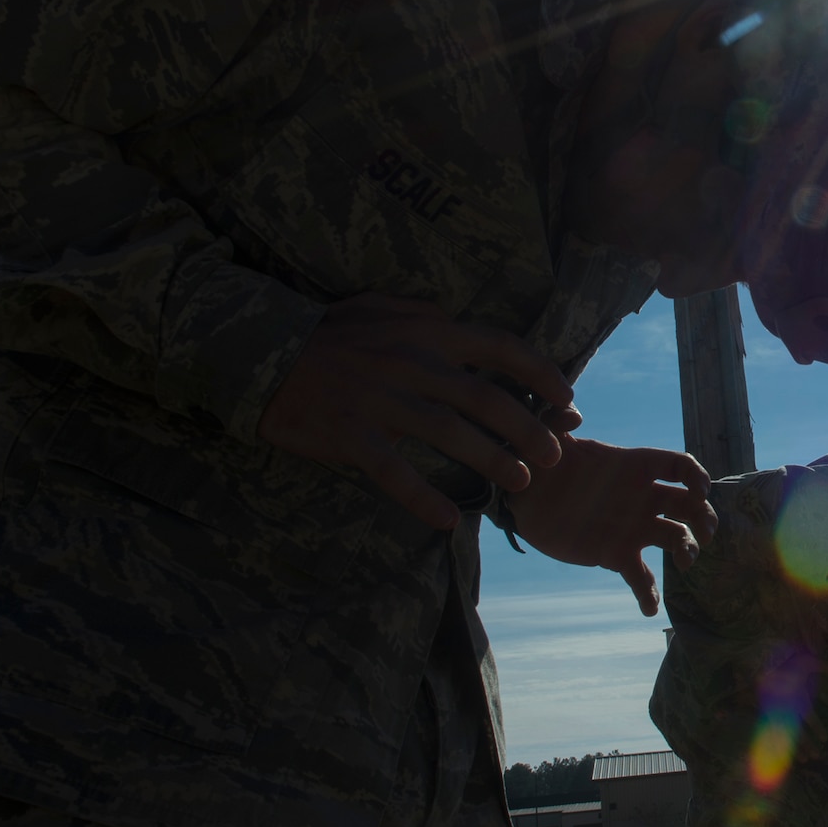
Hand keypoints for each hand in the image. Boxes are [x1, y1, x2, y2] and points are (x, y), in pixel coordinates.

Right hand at [259, 294, 577, 529]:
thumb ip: (423, 313)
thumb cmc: (326, 333)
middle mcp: (411, 362)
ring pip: (452, 435)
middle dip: (529, 430)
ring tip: (520, 482)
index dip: (541, 373)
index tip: (567, 397)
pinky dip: (423, 498)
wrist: (260, 353)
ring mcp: (381, 399)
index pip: (501, 347)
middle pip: (487, 400)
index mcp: (426, 330)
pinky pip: (395, 472)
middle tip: (553, 455)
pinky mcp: (351, 434)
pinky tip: (448, 520)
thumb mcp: (378, 306)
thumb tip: (459, 319)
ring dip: (493, 462)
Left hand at [503, 435, 714, 615]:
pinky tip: (649, 610)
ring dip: (688, 550)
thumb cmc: (540, 460)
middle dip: (704, 517)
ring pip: (674, 539)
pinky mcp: (615, 555)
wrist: (522, 496)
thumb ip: (558, 419)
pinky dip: (648, 594)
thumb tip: (575, 415)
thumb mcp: (547, 434)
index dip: (695, 476)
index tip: (699, 489)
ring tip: (684, 563)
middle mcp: (642, 497)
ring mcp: (632, 528)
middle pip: (688, 506)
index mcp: (634, 466)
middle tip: (703, 532)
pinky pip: (640, 577)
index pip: (678, 466)